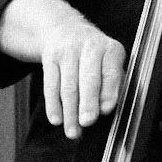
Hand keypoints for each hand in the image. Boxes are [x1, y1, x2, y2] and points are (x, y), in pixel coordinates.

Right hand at [0, 0, 125, 140]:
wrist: (64, 29)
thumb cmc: (93, 56)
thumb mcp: (108, 62)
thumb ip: (112, 84)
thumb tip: (107, 109)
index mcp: (110, 50)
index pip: (111, 73)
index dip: (109, 92)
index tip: (106, 110)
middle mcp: (89, 47)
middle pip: (88, 79)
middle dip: (87, 103)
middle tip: (87, 123)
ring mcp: (67, 51)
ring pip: (68, 86)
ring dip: (70, 112)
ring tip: (72, 131)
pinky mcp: (49, 57)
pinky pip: (50, 84)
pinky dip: (53, 104)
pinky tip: (56, 119)